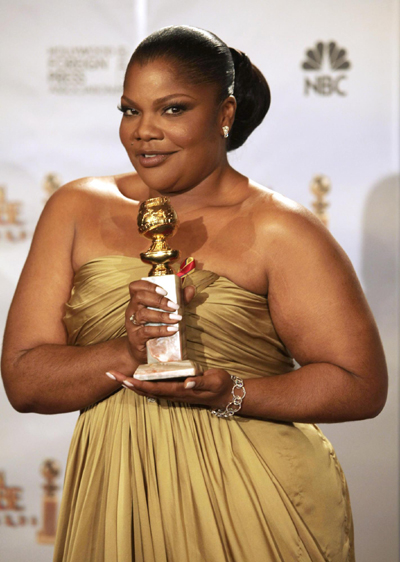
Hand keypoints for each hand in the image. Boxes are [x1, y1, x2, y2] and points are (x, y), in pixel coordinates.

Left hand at [105, 368, 233, 408]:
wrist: (226, 394)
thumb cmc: (220, 386)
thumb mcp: (214, 381)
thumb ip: (200, 382)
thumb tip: (186, 383)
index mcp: (179, 391)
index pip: (153, 388)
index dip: (137, 384)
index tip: (123, 378)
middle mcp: (172, 393)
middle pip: (144, 390)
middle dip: (126, 382)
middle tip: (110, 373)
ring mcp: (173, 392)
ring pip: (147, 389)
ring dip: (131, 383)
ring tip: (117, 375)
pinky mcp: (175, 388)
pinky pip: (154, 387)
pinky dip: (142, 382)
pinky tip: (135, 377)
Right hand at [125, 280, 195, 363]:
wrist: (142, 350)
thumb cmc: (154, 327)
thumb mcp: (166, 312)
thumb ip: (178, 299)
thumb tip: (191, 289)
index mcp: (137, 301)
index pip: (136, 287)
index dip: (149, 285)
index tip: (165, 291)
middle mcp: (132, 310)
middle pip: (140, 297)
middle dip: (159, 300)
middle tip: (174, 306)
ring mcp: (132, 324)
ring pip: (143, 314)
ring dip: (162, 315)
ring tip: (177, 319)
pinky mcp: (135, 337)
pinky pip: (146, 331)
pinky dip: (161, 330)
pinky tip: (172, 330)